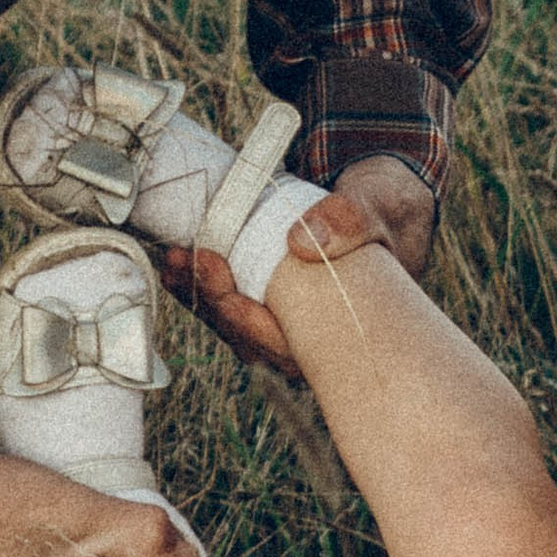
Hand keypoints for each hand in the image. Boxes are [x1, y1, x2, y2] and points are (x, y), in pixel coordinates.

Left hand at [159, 174, 394, 377]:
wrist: (378, 205)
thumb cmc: (382, 214)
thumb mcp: (375, 209)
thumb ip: (350, 220)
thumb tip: (304, 242)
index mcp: (345, 332)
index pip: (294, 351)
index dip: (258, 332)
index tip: (232, 300)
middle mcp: (313, 336)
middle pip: (254, 341)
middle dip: (217, 305)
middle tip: (192, 260)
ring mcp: (287, 319)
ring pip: (234, 326)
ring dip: (199, 296)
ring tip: (174, 259)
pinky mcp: (267, 299)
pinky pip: (227, 303)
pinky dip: (199, 284)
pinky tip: (177, 263)